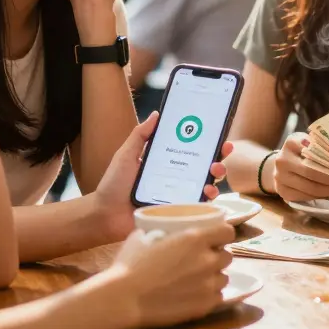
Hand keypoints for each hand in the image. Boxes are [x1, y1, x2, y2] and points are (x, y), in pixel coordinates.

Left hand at [91, 114, 233, 241]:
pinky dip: (207, 198)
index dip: (208, 142)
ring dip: (216, 176)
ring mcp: (179, 195)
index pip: (192, 149)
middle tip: (223, 152)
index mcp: (166, 161)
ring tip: (215, 171)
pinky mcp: (178, 211)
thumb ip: (140, 135)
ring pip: (207, 183)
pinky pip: (198, 205)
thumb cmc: (114, 184)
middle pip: (205, 165)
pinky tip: (208, 191)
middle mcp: (176, 177)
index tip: (220, 134)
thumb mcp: (126, 154)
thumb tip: (156, 114)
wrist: (105, 214)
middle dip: (219, 157)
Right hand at [110, 223, 234, 328]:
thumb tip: (157, 231)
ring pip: (224, 277)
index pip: (228, 232)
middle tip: (202, 261)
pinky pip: (217, 297)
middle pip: (227, 256)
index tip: (216, 238)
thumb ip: (159, 232)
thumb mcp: (143, 237)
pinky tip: (195, 295)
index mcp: (195, 238)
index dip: (223, 234)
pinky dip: (209, 295)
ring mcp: (208, 284)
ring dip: (214, 276)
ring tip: (198, 280)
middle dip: (217, 256)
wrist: (125, 298)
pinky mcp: (205, 305)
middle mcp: (207, 260)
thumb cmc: (130, 265)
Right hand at [272, 132, 328, 201]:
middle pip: (312, 172)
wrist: (282, 164)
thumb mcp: (309, 142)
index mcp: (291, 142)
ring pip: (309, 188)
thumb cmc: (301, 152)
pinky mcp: (282, 192)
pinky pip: (305, 197)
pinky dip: (319, 196)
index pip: (314, 152)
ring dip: (328, 190)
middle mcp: (282, 160)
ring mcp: (280, 177)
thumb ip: (322, 146)